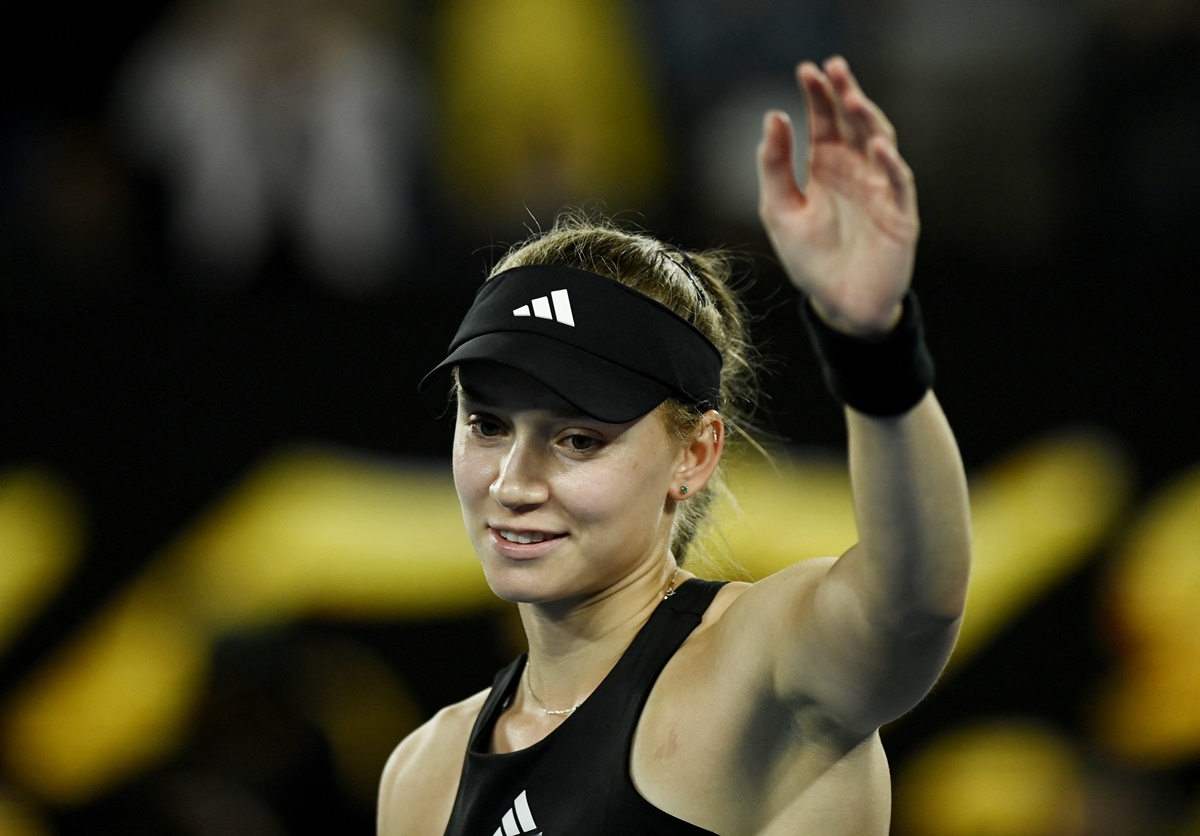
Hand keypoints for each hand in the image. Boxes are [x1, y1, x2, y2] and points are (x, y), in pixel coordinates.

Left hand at [757, 57, 918, 336]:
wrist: (838, 305)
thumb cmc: (811, 260)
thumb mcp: (780, 211)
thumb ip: (774, 167)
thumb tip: (773, 116)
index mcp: (827, 169)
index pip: (825, 123)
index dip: (818, 96)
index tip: (807, 70)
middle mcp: (856, 173)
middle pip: (853, 124)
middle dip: (845, 95)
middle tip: (833, 68)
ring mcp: (881, 191)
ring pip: (880, 144)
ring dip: (868, 120)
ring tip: (852, 98)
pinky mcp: (900, 215)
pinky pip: (899, 184)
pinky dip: (890, 164)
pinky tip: (876, 147)